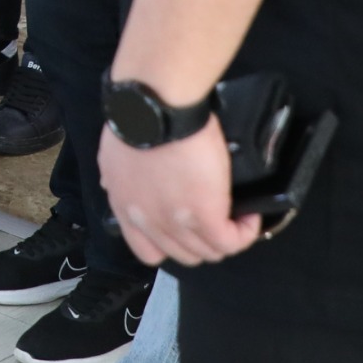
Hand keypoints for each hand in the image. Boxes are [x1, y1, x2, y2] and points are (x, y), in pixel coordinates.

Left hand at [99, 117, 262, 268]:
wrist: (156, 109)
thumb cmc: (138, 120)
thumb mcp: (114, 155)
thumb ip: (118, 176)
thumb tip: (121, 182)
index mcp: (126, 207)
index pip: (147, 250)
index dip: (170, 244)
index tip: (183, 227)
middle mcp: (149, 222)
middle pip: (182, 253)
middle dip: (201, 241)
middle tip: (216, 217)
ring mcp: (177, 222)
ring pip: (208, 252)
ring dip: (225, 237)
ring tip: (236, 217)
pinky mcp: (206, 214)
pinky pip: (230, 241)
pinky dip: (244, 233)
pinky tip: (248, 217)